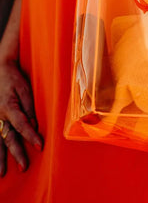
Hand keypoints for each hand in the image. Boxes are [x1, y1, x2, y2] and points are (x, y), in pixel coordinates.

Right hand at [0, 60, 42, 175]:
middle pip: (8, 137)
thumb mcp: (25, 88)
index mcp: (9, 106)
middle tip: (24, 167)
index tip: (40, 146)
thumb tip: (34, 125)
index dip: (31, 136)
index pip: (22, 125)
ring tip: (2, 173)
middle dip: (16, 153)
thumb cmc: (13, 78)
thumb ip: (29, 107)